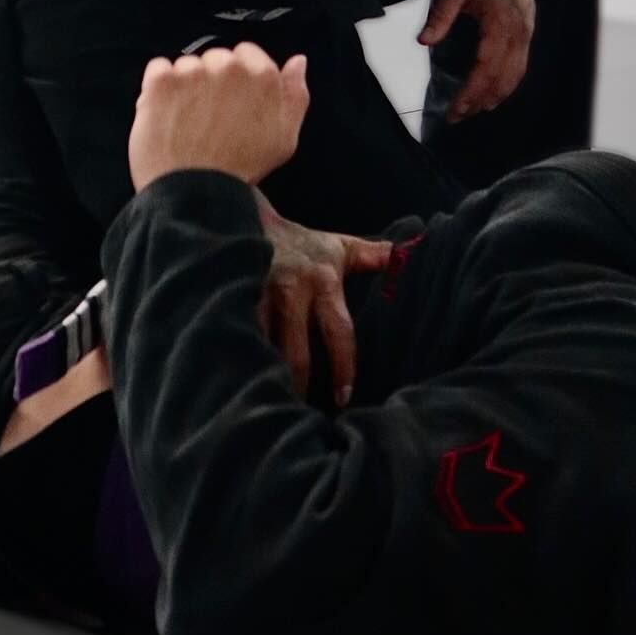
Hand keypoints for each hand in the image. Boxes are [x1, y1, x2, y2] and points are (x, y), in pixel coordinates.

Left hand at [127, 43, 308, 192]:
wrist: (197, 192)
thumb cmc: (241, 169)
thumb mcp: (285, 139)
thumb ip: (295, 95)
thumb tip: (297, 62)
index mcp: (263, 76)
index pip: (247, 53)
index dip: (239, 77)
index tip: (232, 100)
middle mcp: (229, 66)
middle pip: (216, 58)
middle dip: (212, 80)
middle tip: (210, 115)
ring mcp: (193, 71)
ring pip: (188, 65)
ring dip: (185, 85)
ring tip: (187, 120)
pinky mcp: (161, 81)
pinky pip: (158, 69)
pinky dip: (158, 88)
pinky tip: (166, 113)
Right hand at [252, 190, 390, 405]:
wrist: (247, 216)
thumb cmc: (298, 243)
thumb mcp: (336, 247)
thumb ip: (371, 256)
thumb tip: (407, 253)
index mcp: (322, 283)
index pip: (338, 331)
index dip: (342, 367)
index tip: (344, 398)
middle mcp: (289, 293)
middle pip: (295, 352)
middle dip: (300, 386)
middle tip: (304, 418)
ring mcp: (256, 298)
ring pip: (262, 350)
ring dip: (267, 379)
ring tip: (270, 408)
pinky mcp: (228, 302)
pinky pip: (234, 340)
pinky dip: (239, 364)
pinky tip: (240, 386)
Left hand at [418, 0, 535, 121]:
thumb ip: (440, 15)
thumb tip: (423, 41)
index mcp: (500, 20)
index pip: (486, 67)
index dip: (471, 92)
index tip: (455, 109)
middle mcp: (519, 30)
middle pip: (503, 78)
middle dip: (480, 101)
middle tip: (457, 116)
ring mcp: (527, 31)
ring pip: (516, 75)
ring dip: (495, 96)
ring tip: (473, 110)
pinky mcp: (528, 30)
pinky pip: (521, 65)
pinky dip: (508, 83)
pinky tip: (493, 93)